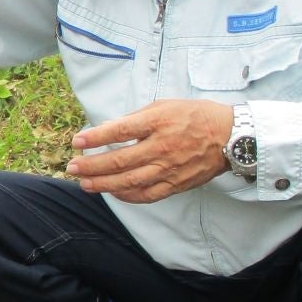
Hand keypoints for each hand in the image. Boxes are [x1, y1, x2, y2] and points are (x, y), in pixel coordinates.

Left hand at [67, 99, 232, 202]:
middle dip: (91, 166)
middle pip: (119, 161)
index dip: (96, 138)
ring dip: (103, 184)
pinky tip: (112, 193)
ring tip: (85, 183)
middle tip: (72, 167)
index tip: (77, 141)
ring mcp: (169, 169)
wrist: (229, 136)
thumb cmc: (194, 116)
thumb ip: (136, 118)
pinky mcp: (175, 184)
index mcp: (158, 122)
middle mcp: (162, 147)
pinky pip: (147, 195)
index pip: (120, 131)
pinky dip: (127, 196)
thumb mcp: (164, 106)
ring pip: (129, 182)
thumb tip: (108, 129)